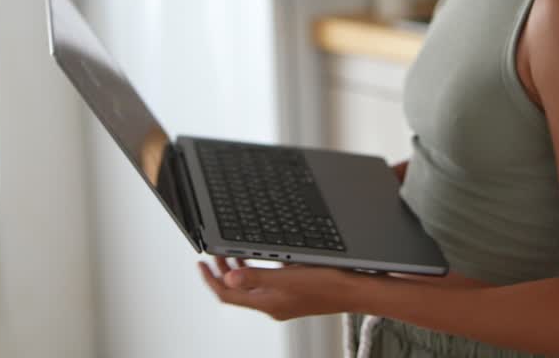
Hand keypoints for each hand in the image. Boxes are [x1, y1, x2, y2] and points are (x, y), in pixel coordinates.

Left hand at [198, 256, 354, 320]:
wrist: (356, 290)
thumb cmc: (328, 285)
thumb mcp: (287, 278)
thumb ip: (256, 276)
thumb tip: (228, 277)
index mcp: (268, 303)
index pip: (228, 294)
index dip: (211, 279)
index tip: (201, 263)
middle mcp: (273, 304)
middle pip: (237, 291)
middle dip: (222, 272)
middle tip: (214, 255)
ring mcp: (284, 300)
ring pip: (252, 286)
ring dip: (239, 270)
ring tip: (232, 253)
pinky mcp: (296, 294)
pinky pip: (268, 283)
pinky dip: (259, 270)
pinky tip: (265, 257)